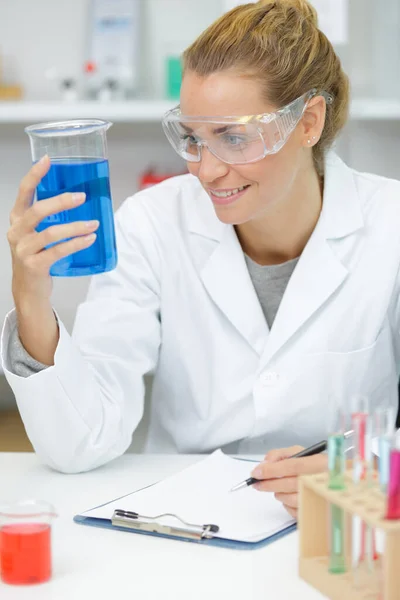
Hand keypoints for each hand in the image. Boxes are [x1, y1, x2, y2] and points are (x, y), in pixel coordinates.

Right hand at [8, 155, 98, 307]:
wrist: (28, 288)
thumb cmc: (36, 256)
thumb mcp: (35, 233)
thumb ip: (48, 218)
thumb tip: (78, 198)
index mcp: (17, 219)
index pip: (23, 192)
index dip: (34, 175)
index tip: (47, 160)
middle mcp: (17, 232)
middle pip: (37, 210)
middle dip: (60, 202)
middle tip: (81, 197)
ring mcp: (24, 250)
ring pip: (51, 233)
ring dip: (75, 227)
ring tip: (94, 224)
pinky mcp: (35, 265)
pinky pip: (58, 251)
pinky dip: (76, 244)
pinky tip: (90, 239)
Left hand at [250, 446, 327, 519]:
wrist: (335, 483)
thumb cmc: (314, 465)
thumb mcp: (299, 452)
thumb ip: (280, 455)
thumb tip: (264, 464)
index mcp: (319, 463)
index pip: (292, 466)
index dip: (272, 470)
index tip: (256, 473)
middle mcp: (321, 482)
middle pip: (289, 484)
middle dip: (269, 484)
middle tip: (257, 483)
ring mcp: (320, 499)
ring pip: (290, 499)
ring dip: (279, 493)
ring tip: (279, 487)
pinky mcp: (316, 513)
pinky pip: (295, 511)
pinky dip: (287, 504)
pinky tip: (289, 496)